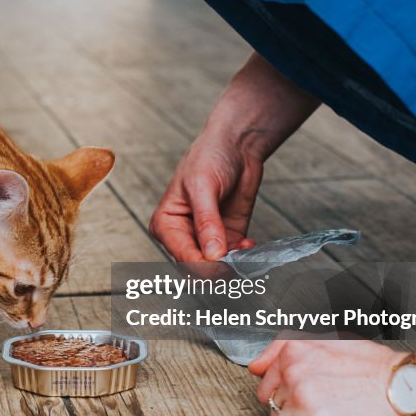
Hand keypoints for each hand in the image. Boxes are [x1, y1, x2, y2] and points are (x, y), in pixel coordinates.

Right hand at [149, 130, 261, 261]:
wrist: (236, 146)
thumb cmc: (209, 157)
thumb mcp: (203, 187)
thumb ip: (207, 223)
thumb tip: (212, 255)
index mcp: (166, 225)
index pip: (183, 256)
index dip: (203, 266)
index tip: (221, 265)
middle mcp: (183, 236)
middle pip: (197, 268)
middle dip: (217, 269)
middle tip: (235, 262)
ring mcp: (207, 239)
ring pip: (217, 268)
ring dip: (233, 265)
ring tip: (245, 250)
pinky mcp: (228, 238)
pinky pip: (235, 259)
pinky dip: (244, 257)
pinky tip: (249, 244)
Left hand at [249, 340, 415, 415]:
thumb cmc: (381, 370)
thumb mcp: (333, 342)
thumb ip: (287, 349)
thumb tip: (255, 367)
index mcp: (296, 352)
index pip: (265, 379)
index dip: (286, 390)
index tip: (307, 393)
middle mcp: (295, 375)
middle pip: (272, 403)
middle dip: (293, 408)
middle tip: (325, 406)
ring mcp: (304, 403)